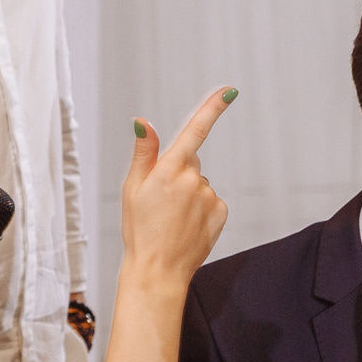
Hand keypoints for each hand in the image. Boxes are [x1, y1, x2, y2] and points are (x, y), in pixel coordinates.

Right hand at [102, 87, 234, 361]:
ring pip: (199, 183)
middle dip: (177, 174)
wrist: (158, 269)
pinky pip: (211, 200)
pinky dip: (201, 209)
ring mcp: (209, 195)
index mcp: (168, 170)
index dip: (212, 108)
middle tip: (160, 200)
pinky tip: (187, 224)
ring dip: (188, 195)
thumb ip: (143, 153)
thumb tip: (144, 123)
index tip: (229, 91)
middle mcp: (192, 179)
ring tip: (172, 218)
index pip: (194, 130)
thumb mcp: (132, 188)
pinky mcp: (221, 211)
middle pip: (189, 162)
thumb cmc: (140, 231)